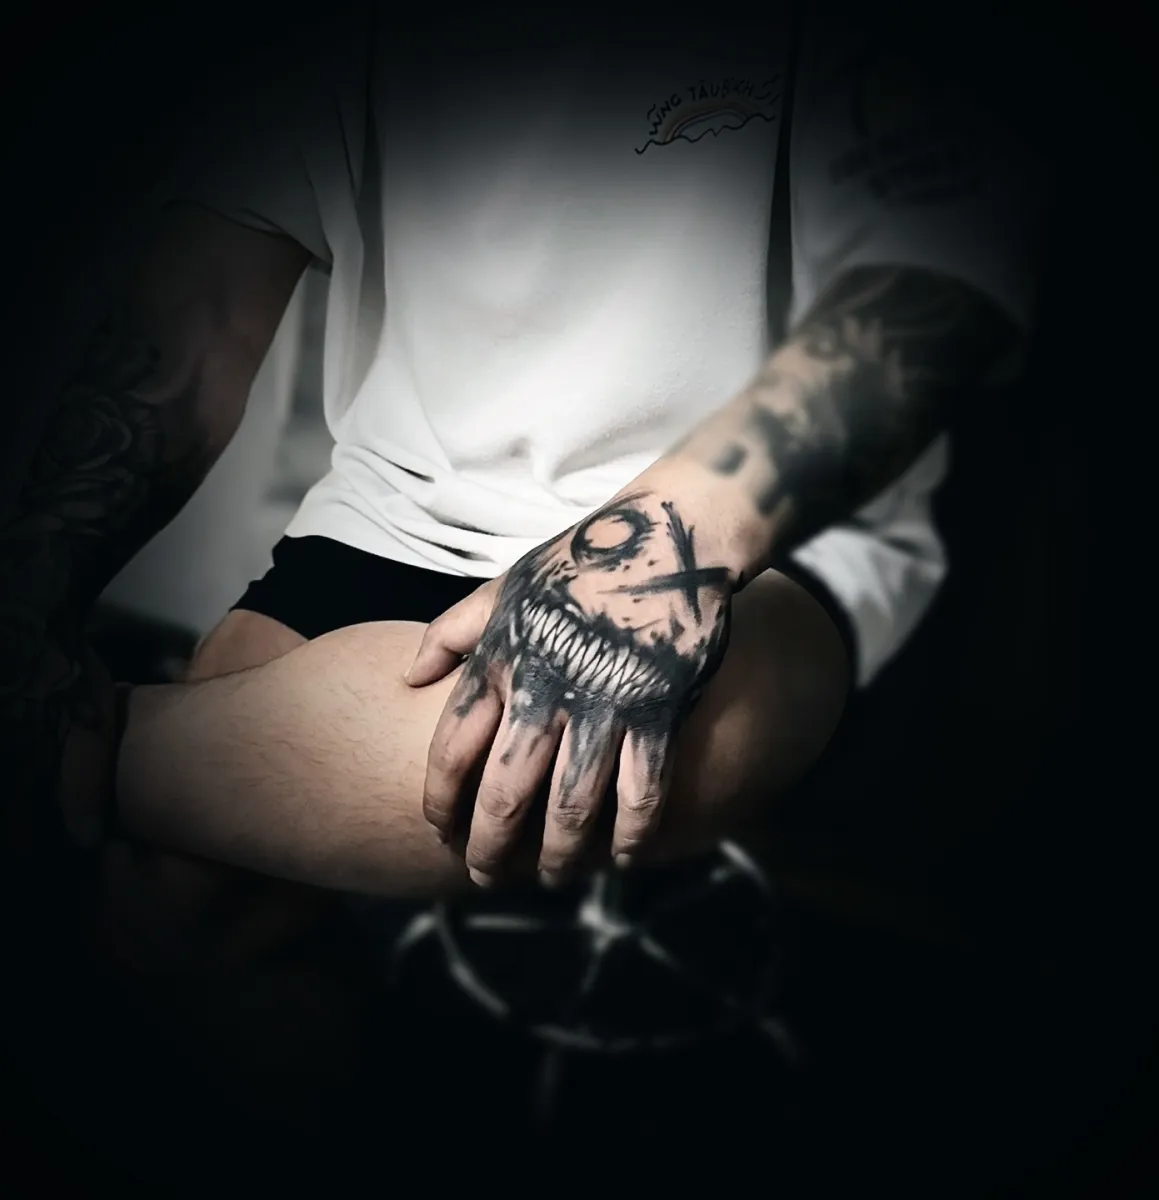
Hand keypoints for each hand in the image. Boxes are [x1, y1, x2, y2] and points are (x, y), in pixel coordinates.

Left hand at [405, 490, 732, 885]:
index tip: (436, 829)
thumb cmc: (581, 561)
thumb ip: (451, 630)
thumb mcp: (504, 585)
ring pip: (571, 807)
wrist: (669, 535)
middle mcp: (546, 689)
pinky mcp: (658, 712)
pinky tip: (621, 859)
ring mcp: (604, 704)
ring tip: (550, 879)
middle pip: (504, 792)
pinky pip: (641, 793)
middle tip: (483, 877)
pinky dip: (630, 835)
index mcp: (501, 657)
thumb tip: (408, 675)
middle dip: (489, 847)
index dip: (438, 798)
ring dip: (558, 856)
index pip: (451, 747)